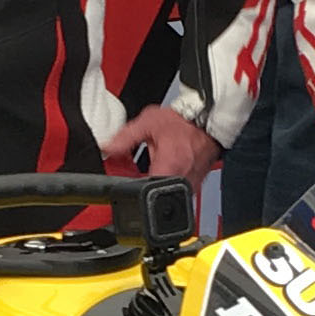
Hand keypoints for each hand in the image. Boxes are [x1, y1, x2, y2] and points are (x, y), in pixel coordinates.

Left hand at [103, 107, 219, 187]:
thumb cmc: (184, 123)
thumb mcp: (148, 124)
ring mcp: (189, 187)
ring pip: (162, 193)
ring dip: (151, 181)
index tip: (122, 171)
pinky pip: (172, 189)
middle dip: (138, 181)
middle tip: (138, 164)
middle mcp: (181, 182)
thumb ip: (125, 138)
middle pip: (150, 193)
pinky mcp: (193, 186)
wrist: (207, 121)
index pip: (141, 189)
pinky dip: (163, 179)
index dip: (127, 182)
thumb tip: (107, 148)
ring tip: (154, 161)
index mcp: (170, 167)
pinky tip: (163, 165)